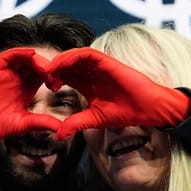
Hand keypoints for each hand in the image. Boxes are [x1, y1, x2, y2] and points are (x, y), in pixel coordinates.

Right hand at [0, 47, 61, 140]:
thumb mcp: (23, 123)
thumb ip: (41, 122)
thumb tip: (61, 129)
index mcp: (27, 89)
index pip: (44, 76)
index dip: (53, 76)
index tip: (59, 84)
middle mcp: (18, 78)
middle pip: (37, 64)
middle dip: (48, 67)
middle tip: (54, 75)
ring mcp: (7, 72)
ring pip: (25, 58)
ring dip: (37, 59)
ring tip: (45, 68)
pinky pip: (9, 55)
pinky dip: (20, 52)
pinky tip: (31, 55)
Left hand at [47, 47, 190, 139]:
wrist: (147, 108)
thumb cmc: (125, 112)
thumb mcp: (94, 119)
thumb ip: (76, 123)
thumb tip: (58, 136)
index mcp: (87, 85)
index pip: (65, 77)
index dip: (53, 79)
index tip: (46, 88)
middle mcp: (91, 73)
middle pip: (66, 64)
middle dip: (53, 68)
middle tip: (44, 77)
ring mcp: (99, 66)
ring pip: (73, 56)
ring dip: (60, 61)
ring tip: (51, 71)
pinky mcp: (107, 61)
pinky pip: (86, 54)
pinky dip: (73, 56)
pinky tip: (63, 65)